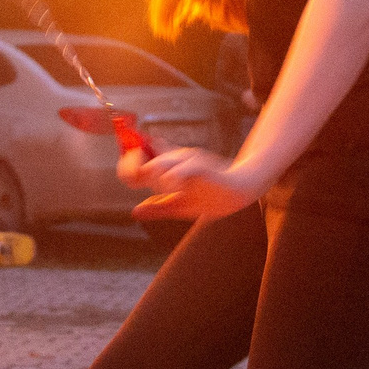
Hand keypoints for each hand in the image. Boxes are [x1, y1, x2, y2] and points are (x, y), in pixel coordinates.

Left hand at [122, 144, 268, 221]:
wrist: (239, 192)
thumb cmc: (211, 196)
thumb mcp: (180, 206)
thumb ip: (159, 206)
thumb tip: (135, 211)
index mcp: (168, 166)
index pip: (138, 157)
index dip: (128, 165)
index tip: (132, 178)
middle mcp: (175, 158)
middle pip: (144, 162)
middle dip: (138, 171)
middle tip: (146, 187)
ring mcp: (189, 159)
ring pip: (160, 165)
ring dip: (157, 179)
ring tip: (170, 190)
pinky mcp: (201, 166)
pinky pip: (181, 170)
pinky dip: (174, 179)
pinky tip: (176, 188)